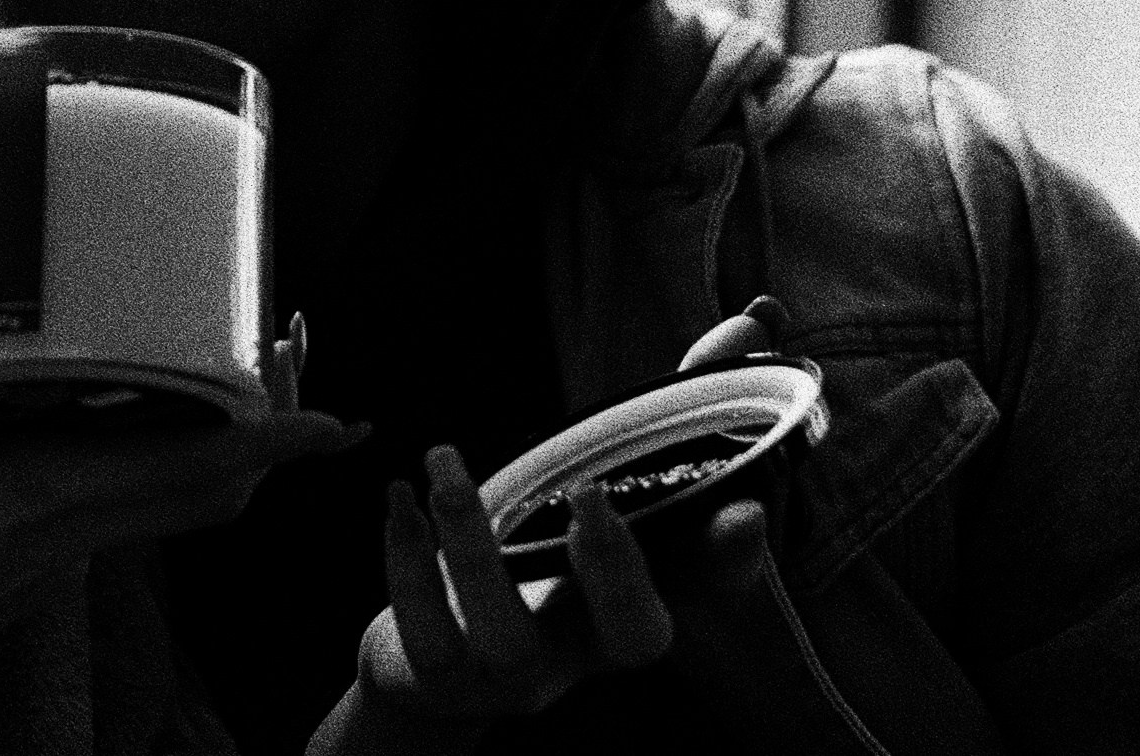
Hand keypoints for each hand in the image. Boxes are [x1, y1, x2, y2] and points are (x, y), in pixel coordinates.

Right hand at [0, 226, 352, 750]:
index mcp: (35, 495)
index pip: (192, 471)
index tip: (340, 418)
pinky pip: (126, 512)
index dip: (276, 442)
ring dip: (221, 452)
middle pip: (210, 491)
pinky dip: (159, 465)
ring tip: (231, 372)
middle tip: (295, 362)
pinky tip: (123, 409)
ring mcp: (53, 559)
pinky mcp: (30, 569)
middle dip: (270, 435)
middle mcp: (64, 533)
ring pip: (173, 507)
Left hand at [309, 445, 672, 755]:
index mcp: (610, 634)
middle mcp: (568, 665)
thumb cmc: (522, 589)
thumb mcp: (579, 562)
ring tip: (444, 458)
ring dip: (475, 540)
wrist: (435, 672)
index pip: (653, 619)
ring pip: (504, 635)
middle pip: (607, 636)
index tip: (614, 493)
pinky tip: (400, 497)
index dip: (646, 563)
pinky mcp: (437, 682)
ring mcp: (503, 682)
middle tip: (586, 486)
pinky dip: (408, 559)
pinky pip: (427, 633)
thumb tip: (740, 512)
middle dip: (604, 561)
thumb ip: (642, 522)